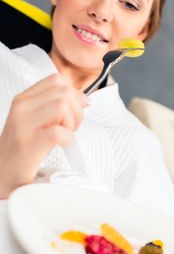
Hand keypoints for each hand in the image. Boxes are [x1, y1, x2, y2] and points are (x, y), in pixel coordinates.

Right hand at [0, 74, 88, 198]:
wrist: (2, 173)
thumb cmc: (23, 148)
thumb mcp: (34, 119)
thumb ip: (54, 105)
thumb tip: (85, 99)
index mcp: (23, 99)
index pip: (56, 80)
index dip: (74, 93)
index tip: (77, 109)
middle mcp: (22, 107)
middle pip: (64, 92)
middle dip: (77, 110)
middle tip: (71, 126)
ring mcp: (23, 125)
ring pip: (63, 107)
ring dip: (72, 123)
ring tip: (65, 134)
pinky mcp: (29, 143)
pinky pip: (59, 132)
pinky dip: (67, 138)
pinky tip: (60, 144)